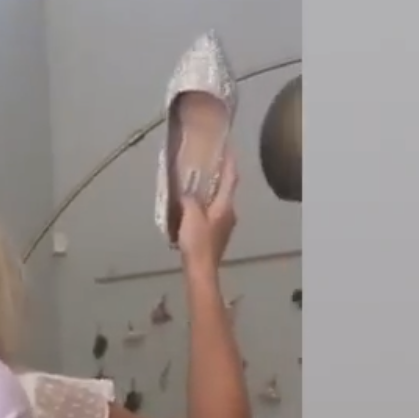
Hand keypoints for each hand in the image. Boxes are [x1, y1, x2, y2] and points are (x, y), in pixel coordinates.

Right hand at [177, 152, 237, 273]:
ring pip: (219, 201)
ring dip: (211, 192)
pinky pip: (213, 212)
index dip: (230, 162)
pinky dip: (206, 205)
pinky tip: (194, 206)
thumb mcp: (190, 215)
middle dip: (219, 176)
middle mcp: (229, 213)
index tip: (228, 147)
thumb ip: (189, 199)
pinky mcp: (218, 234)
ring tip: (198, 183)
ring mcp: (225, 224)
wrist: (201, 269)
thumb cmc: (198, 241)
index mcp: (225, 205)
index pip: (231, 178)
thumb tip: (187, 191)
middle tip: (208, 163)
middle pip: (226, 189)